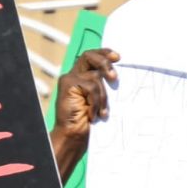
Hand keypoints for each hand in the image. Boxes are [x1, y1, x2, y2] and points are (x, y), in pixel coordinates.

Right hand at [49, 48, 119, 164]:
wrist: (72, 135)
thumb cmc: (87, 120)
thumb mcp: (98, 99)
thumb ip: (102, 85)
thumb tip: (117, 75)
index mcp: (80, 76)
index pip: (91, 57)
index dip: (104, 53)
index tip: (118, 57)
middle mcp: (73, 75)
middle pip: (89, 56)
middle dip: (104, 62)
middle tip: (114, 77)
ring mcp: (69, 79)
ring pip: (95, 77)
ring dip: (102, 96)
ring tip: (102, 112)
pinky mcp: (68, 84)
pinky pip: (91, 87)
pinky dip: (96, 102)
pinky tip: (92, 114)